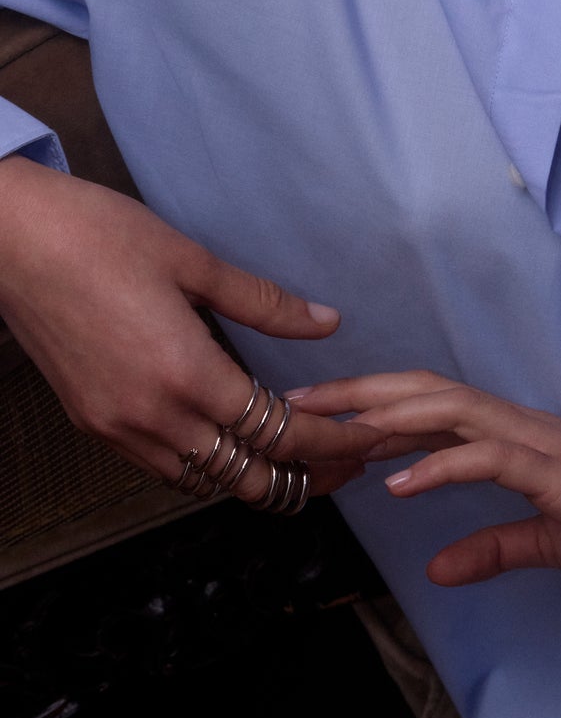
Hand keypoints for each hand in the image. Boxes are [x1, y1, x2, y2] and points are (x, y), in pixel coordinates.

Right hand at [0, 156, 380, 500]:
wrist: (8, 239)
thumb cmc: (96, 236)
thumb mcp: (192, 261)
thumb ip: (263, 303)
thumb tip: (326, 321)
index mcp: (185, 375)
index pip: (278, 433)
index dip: (331, 442)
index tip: (367, 440)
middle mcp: (151, 416)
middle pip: (244, 478)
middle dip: (304, 479)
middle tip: (346, 465)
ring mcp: (115, 426)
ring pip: (201, 481)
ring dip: (252, 477)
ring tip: (296, 460)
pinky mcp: (91, 421)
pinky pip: (162, 466)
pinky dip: (204, 466)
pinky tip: (228, 442)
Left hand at [290, 371, 560, 582]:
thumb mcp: (544, 543)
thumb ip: (492, 548)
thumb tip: (435, 570)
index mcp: (514, 437)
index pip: (433, 408)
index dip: (375, 406)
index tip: (320, 415)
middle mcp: (521, 427)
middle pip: (430, 392)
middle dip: (361, 393)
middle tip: (298, 404)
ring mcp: (539, 444)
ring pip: (453, 409)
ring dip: (389, 417)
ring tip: (336, 430)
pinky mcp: (555, 473)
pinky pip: (490, 458)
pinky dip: (441, 465)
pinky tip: (400, 484)